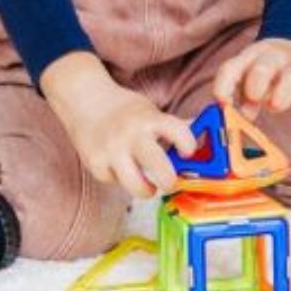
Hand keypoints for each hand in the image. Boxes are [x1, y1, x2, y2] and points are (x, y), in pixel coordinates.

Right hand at [41, 53, 196, 197]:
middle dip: (171, 181)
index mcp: (150, 119)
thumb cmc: (125, 110)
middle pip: (159, 166)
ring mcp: (112, 150)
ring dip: (147, 191)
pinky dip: (120, 181)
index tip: (188, 152)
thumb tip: (207, 136)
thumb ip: (175, 127)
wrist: (83, 100)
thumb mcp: (151, 111)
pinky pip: (114, 183)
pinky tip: (121, 171)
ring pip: (136, 185)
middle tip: (171, 182)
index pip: (178, 132)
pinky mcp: (95, 162)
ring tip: (150, 187)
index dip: (189, 145)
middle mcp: (132, 134)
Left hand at [214, 38, 290, 147]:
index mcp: (250, 57)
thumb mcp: (247, 77)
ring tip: (273, 107)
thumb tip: (237, 121)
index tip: (223, 105)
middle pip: (265, 65)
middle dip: (256, 84)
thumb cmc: (263, 72)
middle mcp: (273, 59)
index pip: (232, 67)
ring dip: (281, 96)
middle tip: (252, 99)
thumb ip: (242, 98)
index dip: (224, 87)